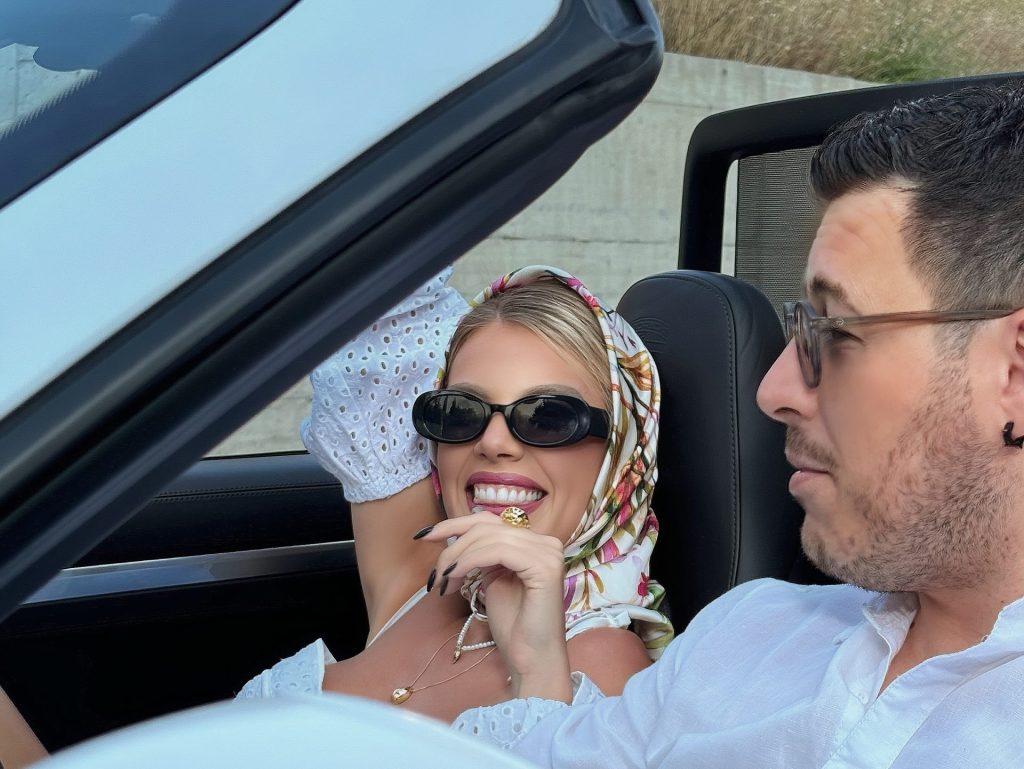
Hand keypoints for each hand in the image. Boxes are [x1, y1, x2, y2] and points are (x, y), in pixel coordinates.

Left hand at [420, 513, 572, 701]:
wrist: (531, 659)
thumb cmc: (513, 626)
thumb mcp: (492, 580)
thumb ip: (482, 556)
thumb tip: (455, 538)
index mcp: (534, 544)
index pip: (490, 521)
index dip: (455, 524)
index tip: (426, 536)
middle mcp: (546, 543)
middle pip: (486, 526)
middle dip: (452, 546)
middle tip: (436, 574)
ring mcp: (548, 553)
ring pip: (488, 537)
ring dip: (457, 557)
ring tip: (443, 581)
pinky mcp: (544, 567)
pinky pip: (497, 551)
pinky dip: (469, 561)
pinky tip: (455, 577)